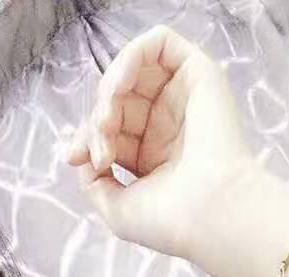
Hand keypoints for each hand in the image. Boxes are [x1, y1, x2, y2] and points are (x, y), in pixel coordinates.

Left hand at [63, 24, 257, 261]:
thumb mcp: (116, 208)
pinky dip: (132, 56)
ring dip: (110, 88)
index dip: (87, 136)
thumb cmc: (170, 221)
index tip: (79, 158)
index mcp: (153, 156)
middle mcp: (169, 125)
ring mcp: (184, 99)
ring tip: (108, 119)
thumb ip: (92, 181)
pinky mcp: (200, 75)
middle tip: (102, 147)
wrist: (209, 214)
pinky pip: (160, 43)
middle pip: (117, 98)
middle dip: (98, 118)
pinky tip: (121, 84)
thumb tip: (80, 154)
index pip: (110, 127)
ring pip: (134, 70)